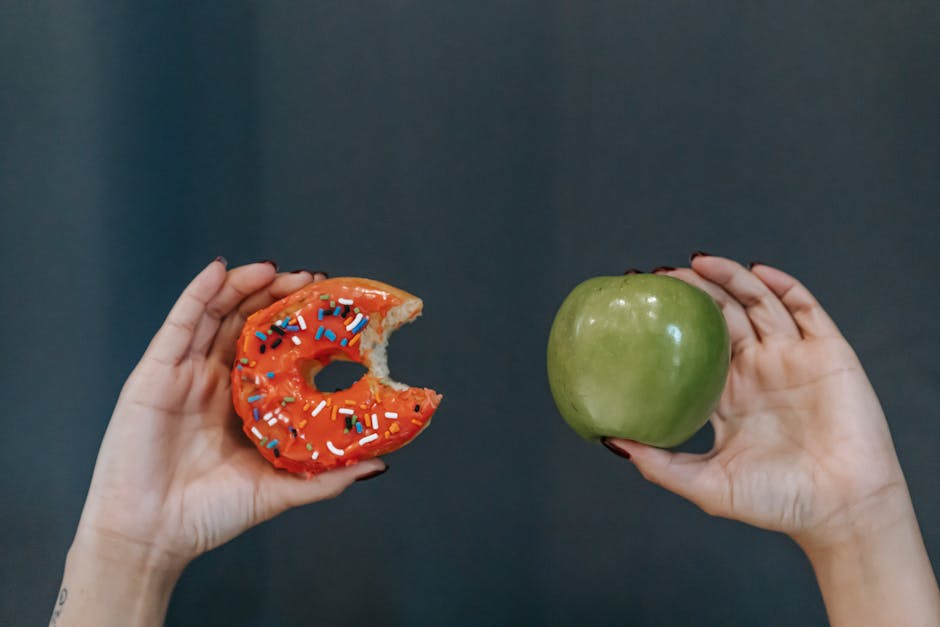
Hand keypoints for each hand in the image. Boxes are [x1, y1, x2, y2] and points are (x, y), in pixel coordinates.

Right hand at [75, 259, 385, 569]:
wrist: (151, 536)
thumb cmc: (208, 515)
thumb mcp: (278, 490)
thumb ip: (326, 477)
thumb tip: (379, 465)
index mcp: (241, 400)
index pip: (271, 347)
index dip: (297, 323)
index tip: (329, 304)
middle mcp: (213, 379)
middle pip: (246, 321)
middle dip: (276, 295)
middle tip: (310, 279)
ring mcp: (184, 373)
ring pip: (215, 313)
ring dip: (243, 284)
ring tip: (274, 268)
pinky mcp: (156, 373)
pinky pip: (179, 324)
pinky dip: (199, 292)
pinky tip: (219, 270)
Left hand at [604, 255, 938, 624]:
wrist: (841, 512)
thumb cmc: (775, 503)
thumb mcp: (706, 484)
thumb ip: (660, 464)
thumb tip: (609, 440)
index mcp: (729, 394)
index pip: (693, 345)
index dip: (669, 321)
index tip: (637, 302)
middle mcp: (758, 369)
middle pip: (723, 314)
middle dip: (694, 290)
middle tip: (661, 274)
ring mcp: (792, 358)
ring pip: (759, 303)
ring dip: (731, 277)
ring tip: (698, 261)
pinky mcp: (828, 354)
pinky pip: (806, 309)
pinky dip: (784, 286)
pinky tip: (758, 271)